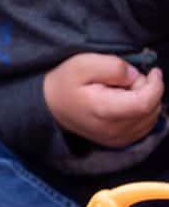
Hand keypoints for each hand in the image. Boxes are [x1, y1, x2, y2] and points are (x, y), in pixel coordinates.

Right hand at [43, 53, 163, 146]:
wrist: (50, 105)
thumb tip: (135, 76)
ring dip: (144, 101)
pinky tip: (125, 102)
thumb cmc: (66, 82)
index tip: (154, 71)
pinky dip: (142, 112)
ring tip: (122, 91)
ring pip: (151, 118)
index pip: (145, 103)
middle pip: (151, 110)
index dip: (156, 85)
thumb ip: (113, 66)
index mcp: (104, 111)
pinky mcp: (119, 142)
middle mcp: (114, 131)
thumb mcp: (83, 63)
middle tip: (126, 79)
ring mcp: (118, 140)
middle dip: (147, 90)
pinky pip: (145, 126)